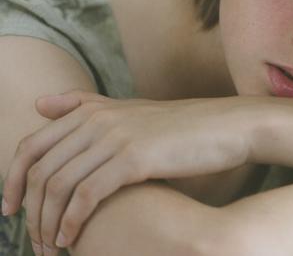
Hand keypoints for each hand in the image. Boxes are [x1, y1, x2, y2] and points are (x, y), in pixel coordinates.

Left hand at [3, 90, 253, 251]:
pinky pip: (87, 194)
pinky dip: (72, 221)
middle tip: (35, 241)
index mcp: (91, 110)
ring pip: (58, 185)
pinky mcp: (134, 157)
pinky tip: (72, 240)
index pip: (31, 147)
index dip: (11, 181)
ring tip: (52, 247)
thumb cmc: (174, 126)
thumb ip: (83, 106)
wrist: (220, 126)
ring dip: (47, 224)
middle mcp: (98, 119)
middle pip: (39, 171)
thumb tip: (38, 104)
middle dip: (30, 212)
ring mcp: (115, 137)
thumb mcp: (127, 109)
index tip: (11, 210)